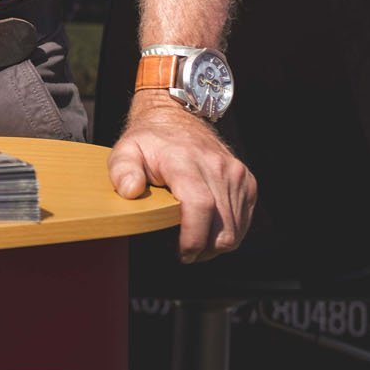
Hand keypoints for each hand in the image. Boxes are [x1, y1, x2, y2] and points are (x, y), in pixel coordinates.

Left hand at [107, 92, 256, 261]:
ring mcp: (236, 174)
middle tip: (180, 248)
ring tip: (191, 236)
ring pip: (234, 231)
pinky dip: (226, 232)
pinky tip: (206, 226)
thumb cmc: (150, 141)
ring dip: (213, 244)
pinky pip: (242, 223)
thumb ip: (121, 170)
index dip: (192, 238)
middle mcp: (216, 166)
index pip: (200, 206)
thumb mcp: (125, 150)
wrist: (178, 117)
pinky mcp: (247, 182)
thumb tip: (130, 191)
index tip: (179, 251)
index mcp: (185, 160)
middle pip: (221, 228)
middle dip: (201, 249)